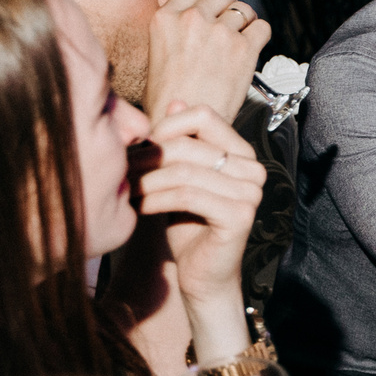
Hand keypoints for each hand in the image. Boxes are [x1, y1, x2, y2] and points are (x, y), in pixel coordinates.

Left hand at [132, 103, 262, 342]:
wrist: (201, 275)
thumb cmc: (187, 225)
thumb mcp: (178, 177)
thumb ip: (180, 142)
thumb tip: (176, 99)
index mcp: (242, 153)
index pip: (203, 116)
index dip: (166, 127)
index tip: (140, 149)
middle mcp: (254, 168)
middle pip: (189, 144)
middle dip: (148, 157)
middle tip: (121, 172)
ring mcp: (252, 192)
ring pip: (185, 170)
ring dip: (147, 181)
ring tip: (126, 191)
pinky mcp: (241, 215)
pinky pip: (188, 195)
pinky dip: (156, 200)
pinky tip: (138, 208)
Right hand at [145, 0, 268, 120]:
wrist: (183, 126)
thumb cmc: (168, 98)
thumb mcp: (158, 51)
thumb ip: (176, 28)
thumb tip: (198, 14)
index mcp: (165, 18)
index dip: (205, 0)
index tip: (210, 11)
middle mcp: (193, 19)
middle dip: (226, 8)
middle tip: (228, 27)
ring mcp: (220, 32)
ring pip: (244, 9)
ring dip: (245, 22)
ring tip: (240, 40)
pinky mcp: (244, 48)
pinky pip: (263, 27)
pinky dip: (261, 35)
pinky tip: (252, 48)